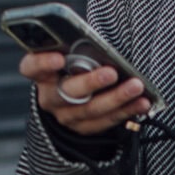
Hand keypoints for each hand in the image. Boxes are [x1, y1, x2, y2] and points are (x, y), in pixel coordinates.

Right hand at [20, 50, 148, 137]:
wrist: (73, 98)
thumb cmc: (75, 65)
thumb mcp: (71, 53)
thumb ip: (78, 48)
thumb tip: (101, 46)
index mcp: (42, 73)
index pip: (32, 67)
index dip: (43, 64)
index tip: (58, 57)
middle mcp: (50, 96)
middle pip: (67, 92)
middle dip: (91, 82)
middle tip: (111, 73)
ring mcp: (66, 115)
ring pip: (91, 109)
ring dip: (117, 97)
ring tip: (136, 87)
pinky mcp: (84, 128)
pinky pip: (106, 121)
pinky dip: (127, 111)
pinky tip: (142, 103)